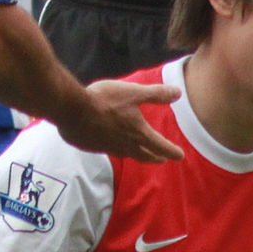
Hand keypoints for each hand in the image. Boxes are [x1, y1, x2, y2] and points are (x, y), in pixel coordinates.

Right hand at [59, 78, 183, 163]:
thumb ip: (156, 94)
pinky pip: (109, 151)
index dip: (171, 151)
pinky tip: (111, 144)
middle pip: (145, 156)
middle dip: (155, 157)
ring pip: (127, 155)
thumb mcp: (133, 92)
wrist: (72, 110)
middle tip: (162, 159)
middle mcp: (125, 145)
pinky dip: (116, 149)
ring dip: (137, 155)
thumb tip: (178, 93)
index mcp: (138, 133)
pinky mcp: (93, 147)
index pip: (160, 146)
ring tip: (139, 153)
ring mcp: (108, 148)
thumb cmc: (105, 100)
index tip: (180, 156)